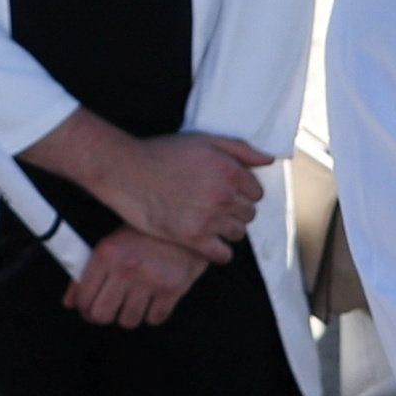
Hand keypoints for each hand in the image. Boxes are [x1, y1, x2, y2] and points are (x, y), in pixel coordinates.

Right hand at [52, 120, 266, 256]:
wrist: (126, 171)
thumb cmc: (162, 153)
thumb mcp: (204, 140)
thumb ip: (240, 149)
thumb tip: (269, 161)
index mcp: (230, 170)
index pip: (256, 192)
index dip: (242, 193)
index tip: (225, 193)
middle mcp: (223, 194)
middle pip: (249, 214)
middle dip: (235, 211)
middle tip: (214, 208)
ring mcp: (209, 218)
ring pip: (238, 234)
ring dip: (227, 230)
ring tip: (208, 223)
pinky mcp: (192, 238)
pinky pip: (222, 255)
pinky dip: (219, 252)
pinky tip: (207, 243)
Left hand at [68, 227, 213, 330]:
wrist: (186, 225)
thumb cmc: (145, 235)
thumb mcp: (112, 245)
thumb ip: (87, 273)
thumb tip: (70, 303)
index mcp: (106, 254)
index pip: (84, 298)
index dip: (84, 309)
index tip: (89, 309)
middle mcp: (126, 268)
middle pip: (102, 315)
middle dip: (104, 316)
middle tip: (110, 309)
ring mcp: (150, 280)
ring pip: (128, 321)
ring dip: (129, 315)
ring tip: (133, 300)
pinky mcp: (172, 290)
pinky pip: (154, 319)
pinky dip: (152, 314)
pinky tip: (153, 299)